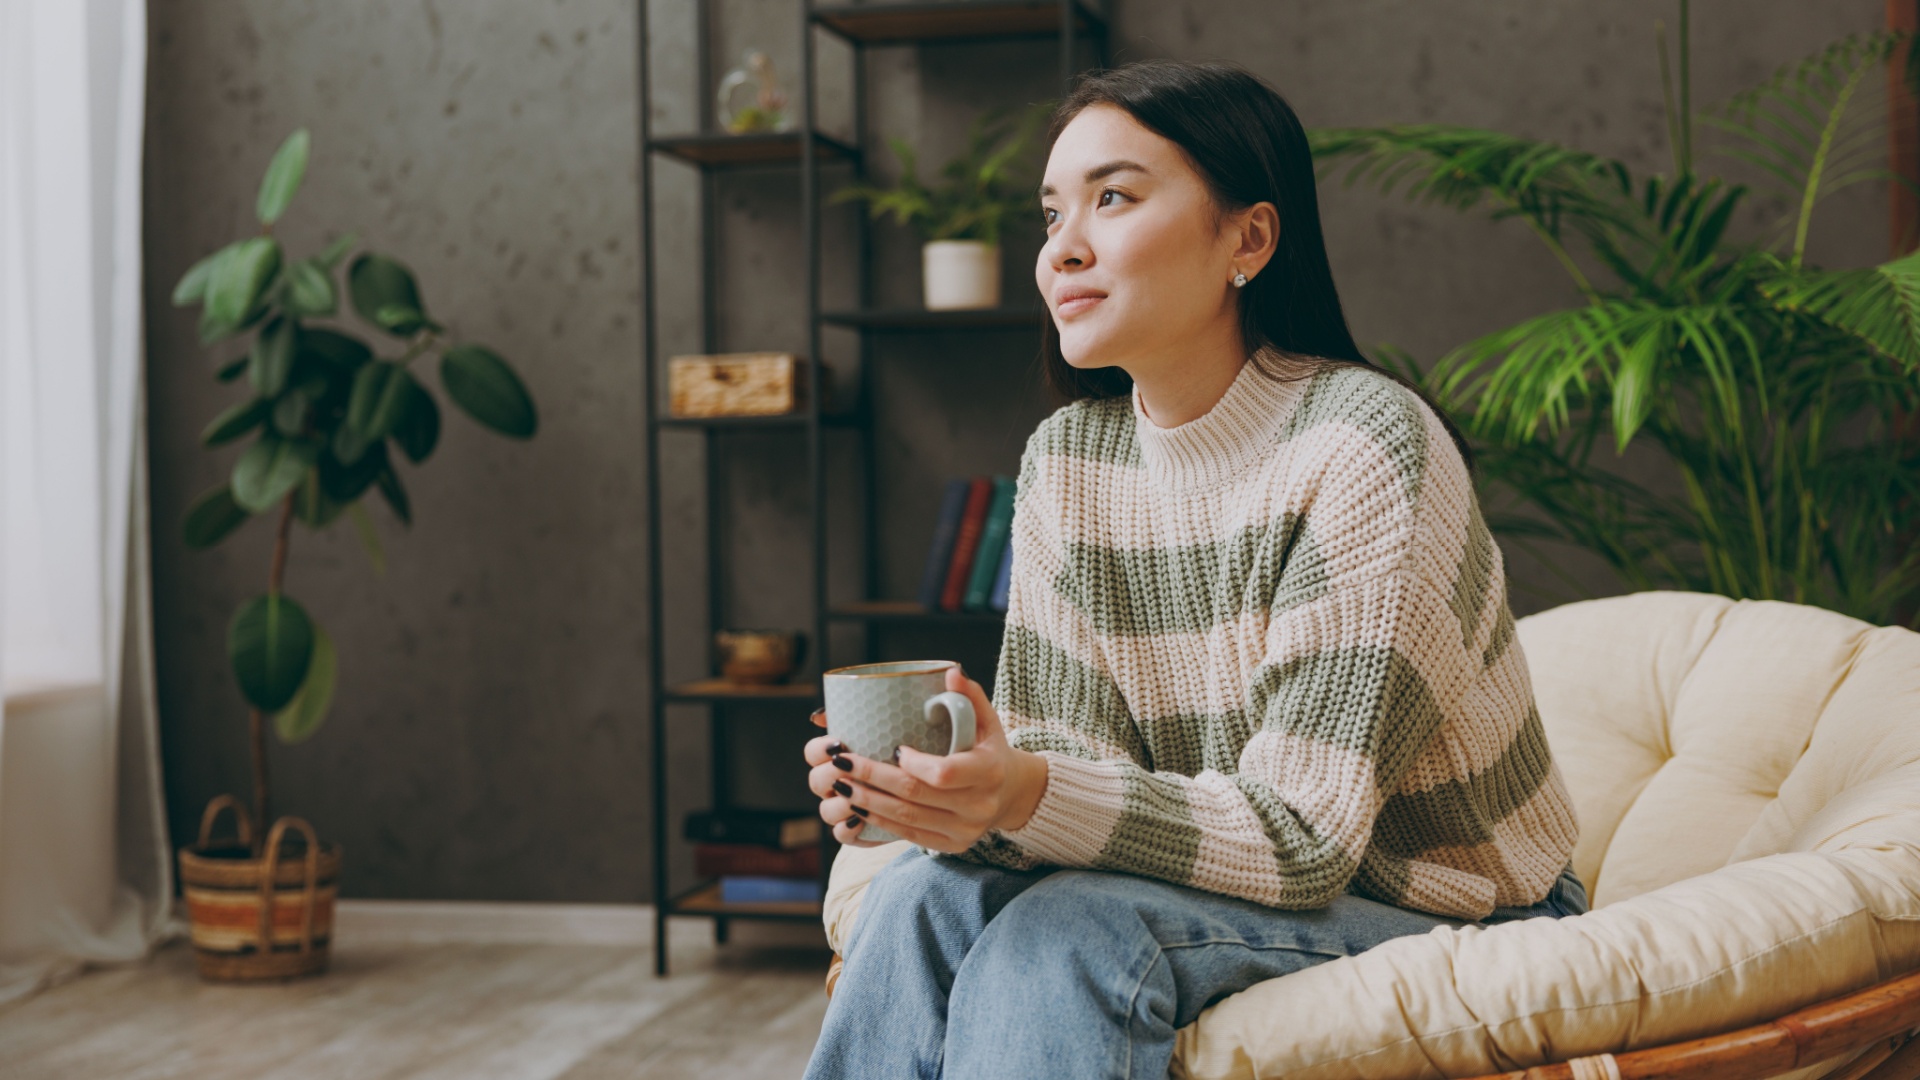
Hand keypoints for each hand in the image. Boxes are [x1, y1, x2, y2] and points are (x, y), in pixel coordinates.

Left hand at [803, 666, 1047, 852]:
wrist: (1011, 794)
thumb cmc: (990, 749)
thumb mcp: (987, 720)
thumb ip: (969, 695)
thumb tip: (949, 672)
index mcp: (988, 771)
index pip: (943, 773)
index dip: (912, 764)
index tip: (892, 747)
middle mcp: (978, 806)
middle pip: (915, 795)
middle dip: (873, 778)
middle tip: (843, 762)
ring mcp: (964, 830)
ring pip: (906, 817)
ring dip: (868, 802)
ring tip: (840, 784)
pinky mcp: (952, 845)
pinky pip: (908, 834)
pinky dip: (879, 820)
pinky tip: (857, 807)